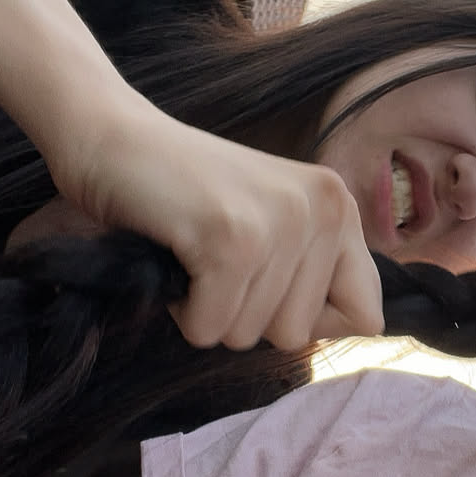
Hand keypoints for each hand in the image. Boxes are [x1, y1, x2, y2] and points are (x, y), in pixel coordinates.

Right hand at [64, 97, 384, 352]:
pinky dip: (181, 310)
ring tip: (193, 250)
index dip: (306, 321)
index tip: (264, 281)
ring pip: (248, 336)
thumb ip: (317, 273)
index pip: (366, 316)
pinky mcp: (232, 239)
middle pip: (296, 336)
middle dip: (245, 315)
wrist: (109, 139)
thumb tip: (366, 328)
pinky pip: (209, 328)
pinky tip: (175, 256)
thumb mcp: (274, 226)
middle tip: (214, 257)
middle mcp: (324, 209)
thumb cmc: (186, 196)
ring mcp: (280, 222)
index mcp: (340, 207)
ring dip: (207, 309)